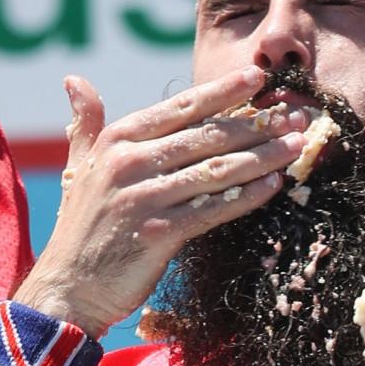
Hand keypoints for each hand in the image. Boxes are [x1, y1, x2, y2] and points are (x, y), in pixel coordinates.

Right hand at [16, 65, 306, 336]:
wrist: (68, 288)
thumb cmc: (81, 229)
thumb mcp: (78, 168)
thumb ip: (85, 124)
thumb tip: (74, 80)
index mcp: (116, 141)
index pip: (180, 109)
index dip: (222, 92)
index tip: (258, 78)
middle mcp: (129, 163)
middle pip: (205, 136)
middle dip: (255, 123)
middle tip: (294, 114)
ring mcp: (144, 198)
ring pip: (215, 170)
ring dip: (261, 156)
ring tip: (296, 145)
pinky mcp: (158, 234)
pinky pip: (212, 210)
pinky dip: (246, 197)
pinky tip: (273, 185)